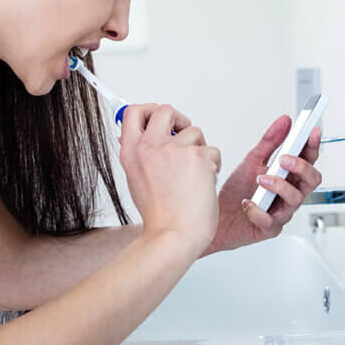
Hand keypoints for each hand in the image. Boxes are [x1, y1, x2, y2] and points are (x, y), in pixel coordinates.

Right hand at [118, 104, 221, 255]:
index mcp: (132, 151)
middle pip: (165, 110)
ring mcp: (174, 150)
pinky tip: (203, 183)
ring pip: (195, 132)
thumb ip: (141, 154)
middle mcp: (150, 147)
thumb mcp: (137, 179)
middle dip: (179, 120)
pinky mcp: (198, 156)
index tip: (156, 116)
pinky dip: (212, 165)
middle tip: (183, 134)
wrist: (173, 235)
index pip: (133, 112)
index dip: (147, 109)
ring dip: (200, 150)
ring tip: (194, 174)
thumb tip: (146, 135)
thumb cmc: (159, 215)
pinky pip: (212, 151)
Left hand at [203, 115, 322, 255]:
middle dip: (301, 167)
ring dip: (279, 186)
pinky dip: (257, 210)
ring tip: (260, 179)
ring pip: (295, 199)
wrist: (214, 216)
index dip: (313, 146)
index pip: (309, 160)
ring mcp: (281, 212)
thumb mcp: (252, 161)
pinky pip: (270, 221)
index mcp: (288, 177)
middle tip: (285, 159)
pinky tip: (246, 203)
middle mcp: (289, 195)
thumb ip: (270, 142)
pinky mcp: (268, 228)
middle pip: (312, 181)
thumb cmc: (236, 192)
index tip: (311, 131)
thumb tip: (285, 121)